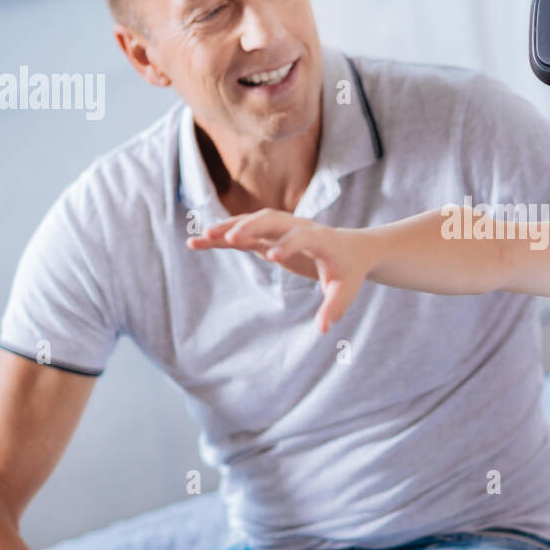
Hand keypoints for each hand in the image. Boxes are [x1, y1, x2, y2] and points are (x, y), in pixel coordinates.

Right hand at [187, 209, 372, 331]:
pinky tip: (198, 242)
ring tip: (200, 237)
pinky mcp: (268, 238)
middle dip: (250, 227)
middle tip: (229, 239)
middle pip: (271, 220)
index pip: (302, 236)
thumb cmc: (348, 271)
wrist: (351, 249)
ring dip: (227, 228)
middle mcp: (298, 227)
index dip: (289, 244)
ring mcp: (280, 231)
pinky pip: (243, 235)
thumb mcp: (346, 290)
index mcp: (320, 238)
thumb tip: (323, 329)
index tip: (273, 257)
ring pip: (251, 223)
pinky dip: (222, 237)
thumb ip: (334, 307)